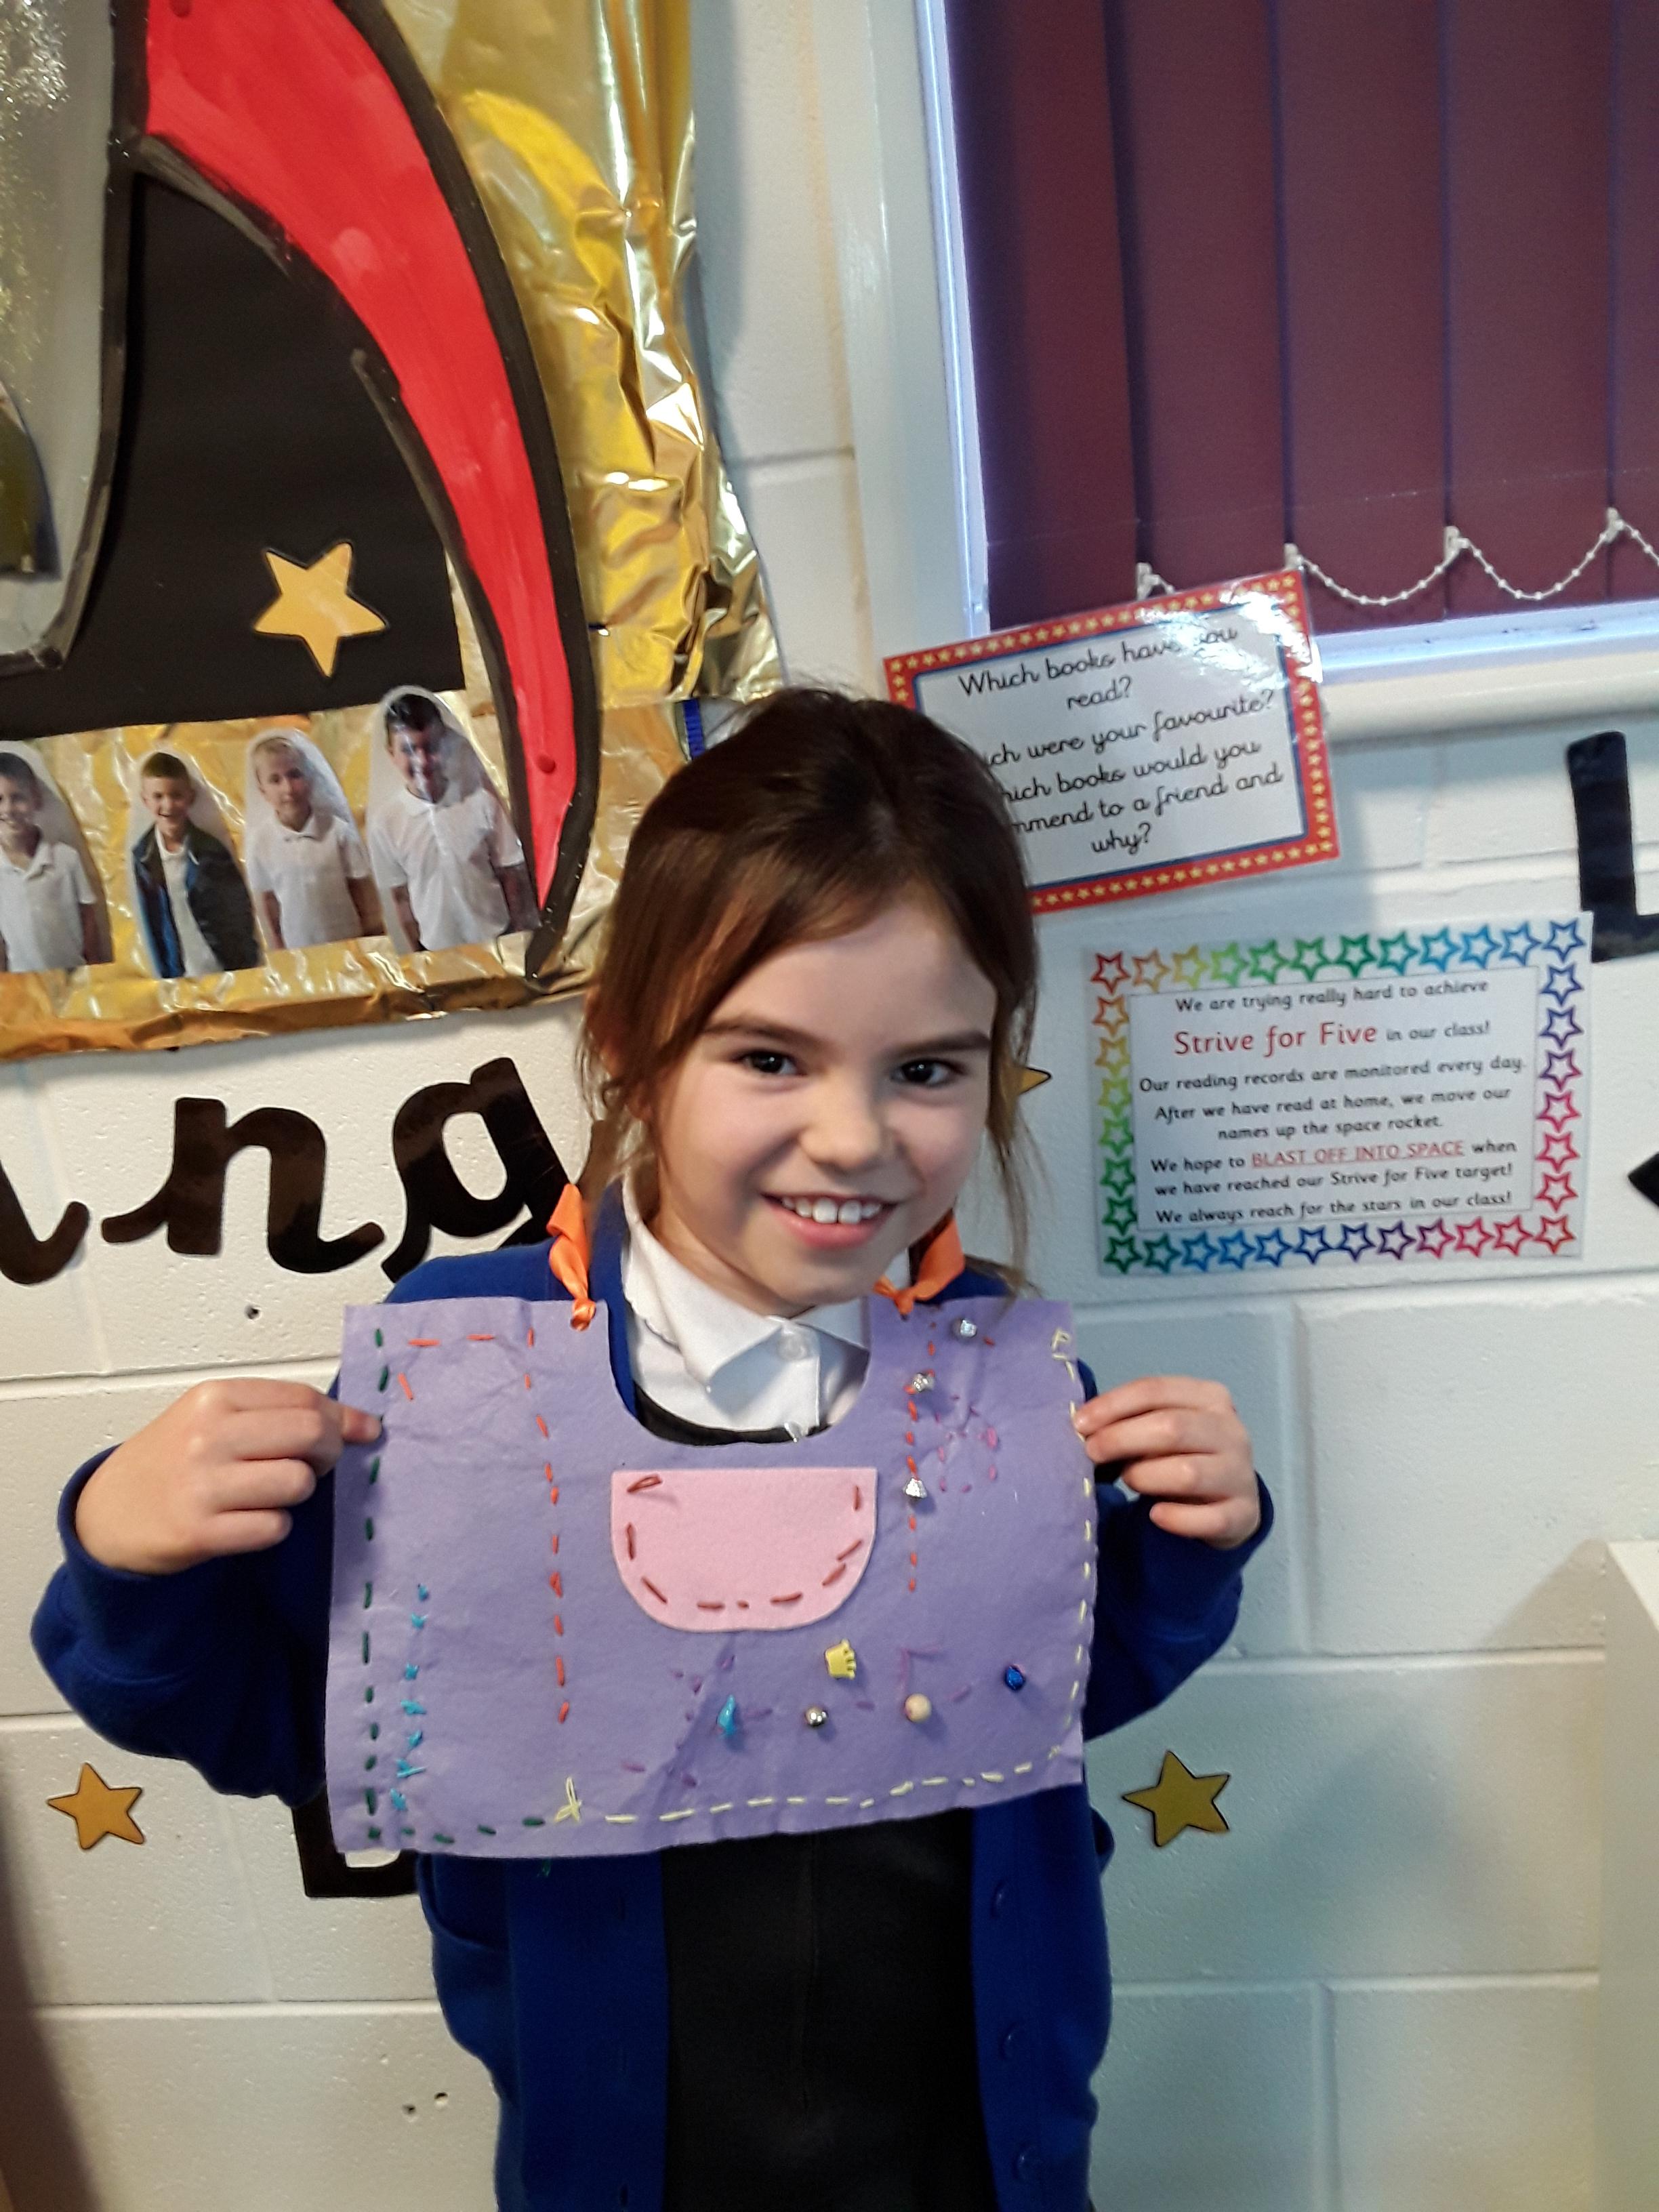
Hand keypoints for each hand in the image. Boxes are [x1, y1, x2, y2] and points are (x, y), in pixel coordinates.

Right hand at [75, 1379, 379, 1575]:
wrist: (110, 1514)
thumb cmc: (171, 1461)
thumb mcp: (212, 1418)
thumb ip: (278, 1413)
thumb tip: (362, 1424)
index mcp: (215, 1398)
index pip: (305, 1399)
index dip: (343, 1418)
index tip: (361, 1431)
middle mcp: (208, 1435)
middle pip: (311, 1434)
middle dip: (328, 1453)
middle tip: (314, 1465)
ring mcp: (203, 1484)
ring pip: (298, 1482)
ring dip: (298, 1493)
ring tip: (270, 1493)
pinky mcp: (200, 1531)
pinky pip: (274, 1527)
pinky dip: (273, 1527)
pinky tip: (249, 1521)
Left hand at [1073, 1375, 1259, 1548]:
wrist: (1228, 1500)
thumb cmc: (1181, 1454)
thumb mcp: (1160, 1427)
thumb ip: (1130, 1421)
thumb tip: (1083, 1427)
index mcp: (1209, 1397)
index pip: (1155, 1390)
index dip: (1113, 1405)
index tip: (1079, 1424)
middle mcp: (1231, 1431)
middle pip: (1171, 1427)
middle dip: (1121, 1439)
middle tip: (1091, 1453)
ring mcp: (1241, 1474)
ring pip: (1187, 1472)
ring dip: (1145, 1477)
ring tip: (1129, 1481)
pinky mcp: (1243, 1514)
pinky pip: (1208, 1519)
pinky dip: (1177, 1519)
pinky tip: (1155, 1515)